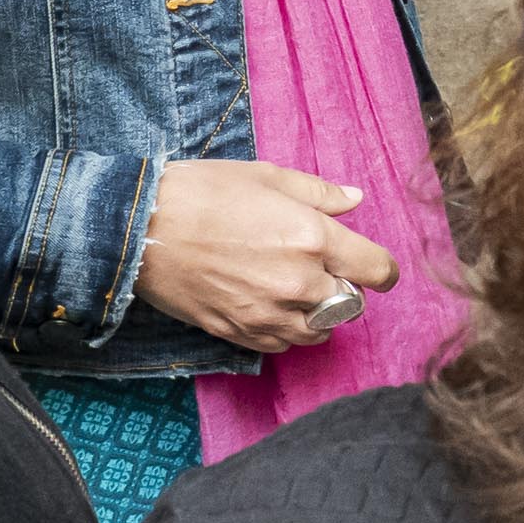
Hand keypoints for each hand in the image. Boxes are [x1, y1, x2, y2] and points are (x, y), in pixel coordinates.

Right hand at [131, 160, 398, 353]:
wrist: (141, 228)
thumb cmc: (203, 192)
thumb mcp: (267, 176)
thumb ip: (319, 193)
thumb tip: (355, 199)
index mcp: (312, 237)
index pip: (375, 270)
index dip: (383, 270)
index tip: (377, 269)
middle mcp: (298, 281)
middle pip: (351, 304)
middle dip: (346, 289)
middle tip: (325, 271)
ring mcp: (268, 312)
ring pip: (319, 331)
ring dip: (319, 314)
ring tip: (298, 292)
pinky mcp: (239, 332)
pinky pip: (282, 346)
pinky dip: (287, 331)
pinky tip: (273, 308)